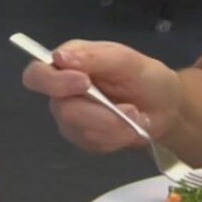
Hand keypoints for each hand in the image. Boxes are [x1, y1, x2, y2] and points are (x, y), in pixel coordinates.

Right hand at [21, 40, 182, 152]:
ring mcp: (71, 118)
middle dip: (101, 113)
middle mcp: (62, 93)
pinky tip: (133, 127)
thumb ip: (93, 57)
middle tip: (131, 109)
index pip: (36, 74)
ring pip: (81, 130)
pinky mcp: (83, 139)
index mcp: (67, 64)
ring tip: (138, 116)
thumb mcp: (126, 60)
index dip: (53, 82)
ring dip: (116, 126)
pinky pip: (94, 144)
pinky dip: (119, 137)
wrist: (165, 106)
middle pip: (62, 110)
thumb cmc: (145, 76)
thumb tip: (58, 57)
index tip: (84, 82)